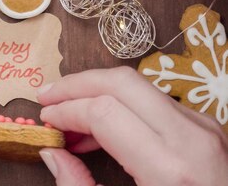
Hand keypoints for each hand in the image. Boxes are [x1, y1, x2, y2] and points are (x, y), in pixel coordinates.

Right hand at [37, 66, 227, 185]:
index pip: (104, 112)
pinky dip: (119, 104)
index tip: (46, 119)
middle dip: (76, 85)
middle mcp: (190, 138)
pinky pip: (153, 99)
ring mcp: (202, 127)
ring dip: (96, 91)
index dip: (66, 111)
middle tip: (47, 96)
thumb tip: (52, 154)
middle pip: (121, 82)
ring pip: (138, 84)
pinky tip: (100, 126)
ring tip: (67, 114)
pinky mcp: (206, 126)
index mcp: (170, 169)